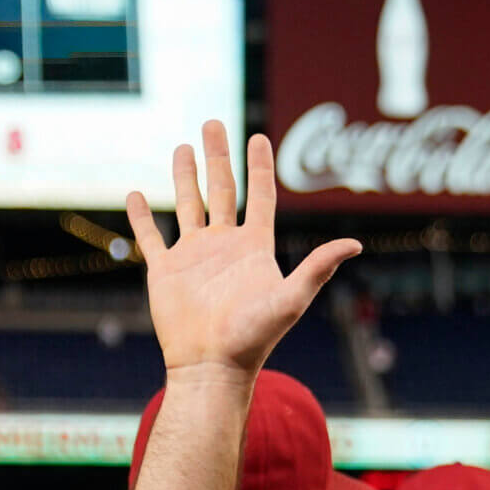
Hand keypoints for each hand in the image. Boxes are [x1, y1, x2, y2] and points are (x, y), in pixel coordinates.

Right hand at [125, 124, 360, 377]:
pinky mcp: (165, 272)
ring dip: (185, 177)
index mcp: (253, 247)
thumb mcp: (291, 298)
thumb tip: (355, 244)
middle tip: (212, 122)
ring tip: (182, 147)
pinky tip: (134, 195)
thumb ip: (318, 268)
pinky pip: (151, 237)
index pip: (258, 196)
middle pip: (222, 190)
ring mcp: (193, 257)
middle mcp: (224, 246)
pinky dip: (141, 217)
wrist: (212, 366)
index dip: (258, 166)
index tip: (257, 136)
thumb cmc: (254, 338)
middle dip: (217, 156)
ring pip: (187, 206)